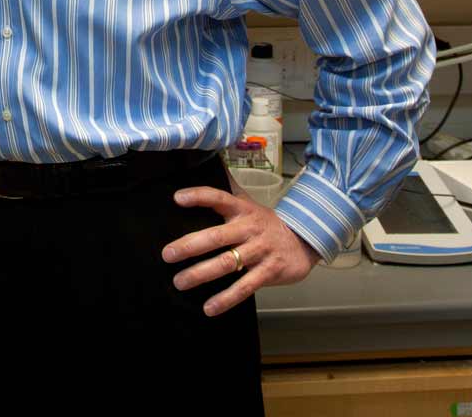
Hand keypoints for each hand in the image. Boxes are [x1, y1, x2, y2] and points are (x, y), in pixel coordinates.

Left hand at [161, 184, 319, 316]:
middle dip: (190, 246)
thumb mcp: (248, 203)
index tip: (177, 198)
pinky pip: (245, 286)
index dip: (199, 196)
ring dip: (202, 274)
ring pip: (228, 263)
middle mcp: (249, 228)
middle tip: (167, 255)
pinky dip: (227, 298)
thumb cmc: (265, 223)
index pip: (219, 198)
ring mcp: (259, 251)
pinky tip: (209, 308)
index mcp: (242, 210)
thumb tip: (208, 164)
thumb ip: (227, 190)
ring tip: (179, 282)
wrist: (304, 241)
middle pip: (217, 236)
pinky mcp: (269, 272)